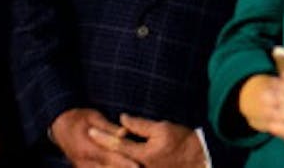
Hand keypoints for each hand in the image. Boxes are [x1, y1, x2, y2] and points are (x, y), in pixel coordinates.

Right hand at [50, 109, 136, 167]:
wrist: (59, 125)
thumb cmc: (79, 118)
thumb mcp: (93, 117)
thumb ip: (109, 127)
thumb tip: (125, 132)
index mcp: (86, 147)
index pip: (109, 157)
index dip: (124, 163)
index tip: (137, 166)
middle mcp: (83, 161)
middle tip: (140, 167)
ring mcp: (82, 167)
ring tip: (134, 166)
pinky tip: (122, 166)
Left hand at [87, 114, 205, 167]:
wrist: (198, 159)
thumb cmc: (182, 141)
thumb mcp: (162, 129)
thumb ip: (140, 125)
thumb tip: (122, 119)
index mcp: (142, 154)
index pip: (117, 143)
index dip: (102, 136)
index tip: (90, 129)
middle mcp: (139, 167)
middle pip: (113, 160)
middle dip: (98, 153)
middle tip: (85, 142)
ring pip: (120, 167)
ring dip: (105, 162)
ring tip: (91, 156)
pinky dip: (118, 164)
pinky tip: (110, 161)